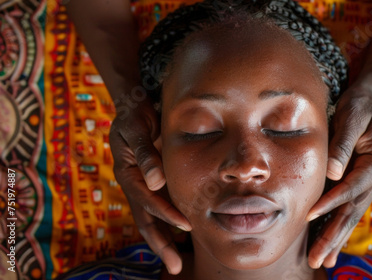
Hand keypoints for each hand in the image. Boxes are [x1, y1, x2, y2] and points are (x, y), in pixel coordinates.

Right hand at [109, 97, 191, 274]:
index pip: (148, 200)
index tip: (186, 225)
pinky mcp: (151, 184)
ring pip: (151, 220)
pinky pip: (158, 209)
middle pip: (145, 220)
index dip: (166, 214)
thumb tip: (156, 181)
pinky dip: (168, 224)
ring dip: (163, 240)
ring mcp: (142, 187)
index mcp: (128, 174)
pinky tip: (182, 236)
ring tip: (177, 261)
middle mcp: (134, 185)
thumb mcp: (137, 129)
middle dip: (160, 244)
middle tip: (175, 266)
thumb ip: (146, 153)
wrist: (133, 107)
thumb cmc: (135, 116)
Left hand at [306, 85, 371, 268]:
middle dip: (334, 236)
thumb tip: (332, 172)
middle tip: (317, 259)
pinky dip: (338, 227)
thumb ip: (343, 143)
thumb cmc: (361, 105)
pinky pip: (347, 209)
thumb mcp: (353, 115)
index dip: (331, 202)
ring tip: (322, 261)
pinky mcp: (358, 183)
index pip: (351, 187)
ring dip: (336, 239)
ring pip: (351, 216)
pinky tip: (329, 244)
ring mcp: (368, 183)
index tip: (310, 215)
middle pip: (353, 211)